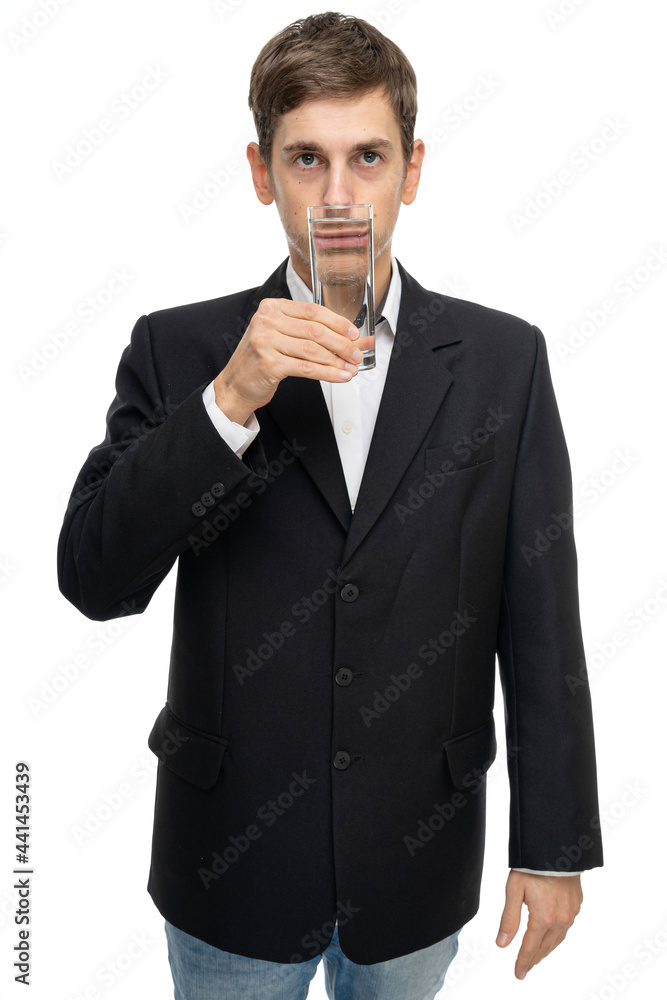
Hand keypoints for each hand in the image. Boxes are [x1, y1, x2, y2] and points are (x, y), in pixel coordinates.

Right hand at [213, 297, 361, 423]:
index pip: (313, 310)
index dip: (338, 322)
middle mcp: (266, 320)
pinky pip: (307, 368)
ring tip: (352, 368)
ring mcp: (265, 342)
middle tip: (357, 354)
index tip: (354, 334)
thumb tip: (354, 339)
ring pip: (313, 350)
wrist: (235, 385)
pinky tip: (340, 376)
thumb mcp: (282, 338)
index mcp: (272, 307)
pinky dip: (328, 373)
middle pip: (315, 330)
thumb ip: (313, 334)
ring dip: (337, 361)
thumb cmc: (261, 360)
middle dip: (342, 344)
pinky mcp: (269, 364)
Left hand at [496, 871, 582, 979]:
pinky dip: (557, 935)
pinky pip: (567, 926)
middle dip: (534, 959)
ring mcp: (571, 912)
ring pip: (558, 939)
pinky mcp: (577, 903)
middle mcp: (560, 919)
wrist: (556, 847)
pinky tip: (552, 934)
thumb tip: (502, 944)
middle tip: (525, 967)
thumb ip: (509, 919)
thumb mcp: (514, 890)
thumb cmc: (533, 865)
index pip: (531, 948)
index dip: (523, 962)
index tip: (518, 973)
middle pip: (545, 947)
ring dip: (546, 949)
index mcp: (543, 918)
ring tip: (537, 955)